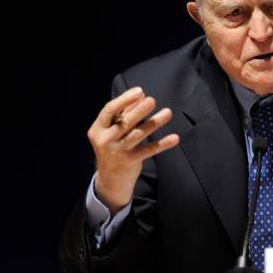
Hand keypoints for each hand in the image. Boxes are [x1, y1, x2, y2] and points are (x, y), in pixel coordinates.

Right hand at [87, 86, 179, 213]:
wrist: (109, 180)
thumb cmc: (113, 148)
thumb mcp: (113, 131)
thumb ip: (125, 113)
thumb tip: (141, 96)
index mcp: (98, 129)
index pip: (110, 110)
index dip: (125, 99)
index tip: (140, 91)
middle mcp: (105, 140)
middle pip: (125, 122)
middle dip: (139, 110)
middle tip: (152, 100)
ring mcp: (117, 151)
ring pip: (138, 134)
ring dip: (154, 123)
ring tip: (168, 113)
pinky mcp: (130, 161)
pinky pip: (149, 150)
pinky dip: (162, 143)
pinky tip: (175, 138)